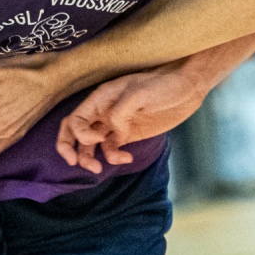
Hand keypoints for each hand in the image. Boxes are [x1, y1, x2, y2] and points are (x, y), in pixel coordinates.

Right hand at [58, 67, 207, 173]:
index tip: (99, 139)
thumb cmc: (163, 84)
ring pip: (90, 145)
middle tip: (74, 162)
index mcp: (100, 98)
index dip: (79, 134)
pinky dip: (114, 158)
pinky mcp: (128, 135)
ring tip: (98, 170)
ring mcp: (115, 124)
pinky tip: (127, 159)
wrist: (187, 87)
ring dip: (89, 159)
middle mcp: (103, 111)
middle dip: (68, 148)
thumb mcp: (139, 93)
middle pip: (74, 131)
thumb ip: (120, 113)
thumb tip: (111, 132)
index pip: (75, 118)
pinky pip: (111, 150)